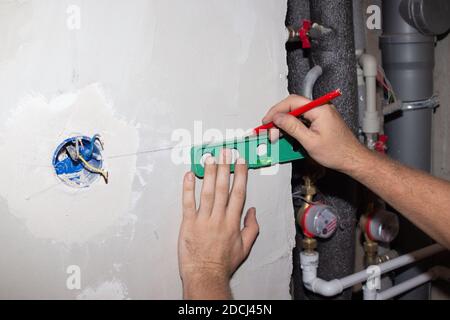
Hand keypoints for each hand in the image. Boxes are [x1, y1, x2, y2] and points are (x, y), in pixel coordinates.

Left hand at [178, 149, 258, 299]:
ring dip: (209, 174)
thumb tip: (252, 211)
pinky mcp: (188, 224)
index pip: (238, 193)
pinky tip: (189, 175)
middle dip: (225, 168)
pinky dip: (188, 188)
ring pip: (207, 192)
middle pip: (223, 188)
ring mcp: (203, 220)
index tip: (240, 161)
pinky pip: (188, 203)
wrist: (206, 275)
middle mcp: (219, 218)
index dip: (240, 175)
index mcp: (233, 222)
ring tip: (210, 158)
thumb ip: (251, 228)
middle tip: (225, 152)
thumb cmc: (224, 263)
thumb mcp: (245, 247)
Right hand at [263, 95, 365, 173]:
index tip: (267, 120)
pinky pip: (303, 118)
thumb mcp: (310, 141)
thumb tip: (278, 117)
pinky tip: (288, 134)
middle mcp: (321, 108)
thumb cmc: (337, 152)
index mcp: (320, 109)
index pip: (292, 102)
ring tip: (277, 134)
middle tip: (270, 129)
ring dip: (285, 122)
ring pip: (297, 112)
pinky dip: (293, 125)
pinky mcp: (321, 120)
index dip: (276, 110)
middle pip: (293, 105)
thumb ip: (292, 127)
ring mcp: (322, 113)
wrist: (352, 159)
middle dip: (279, 117)